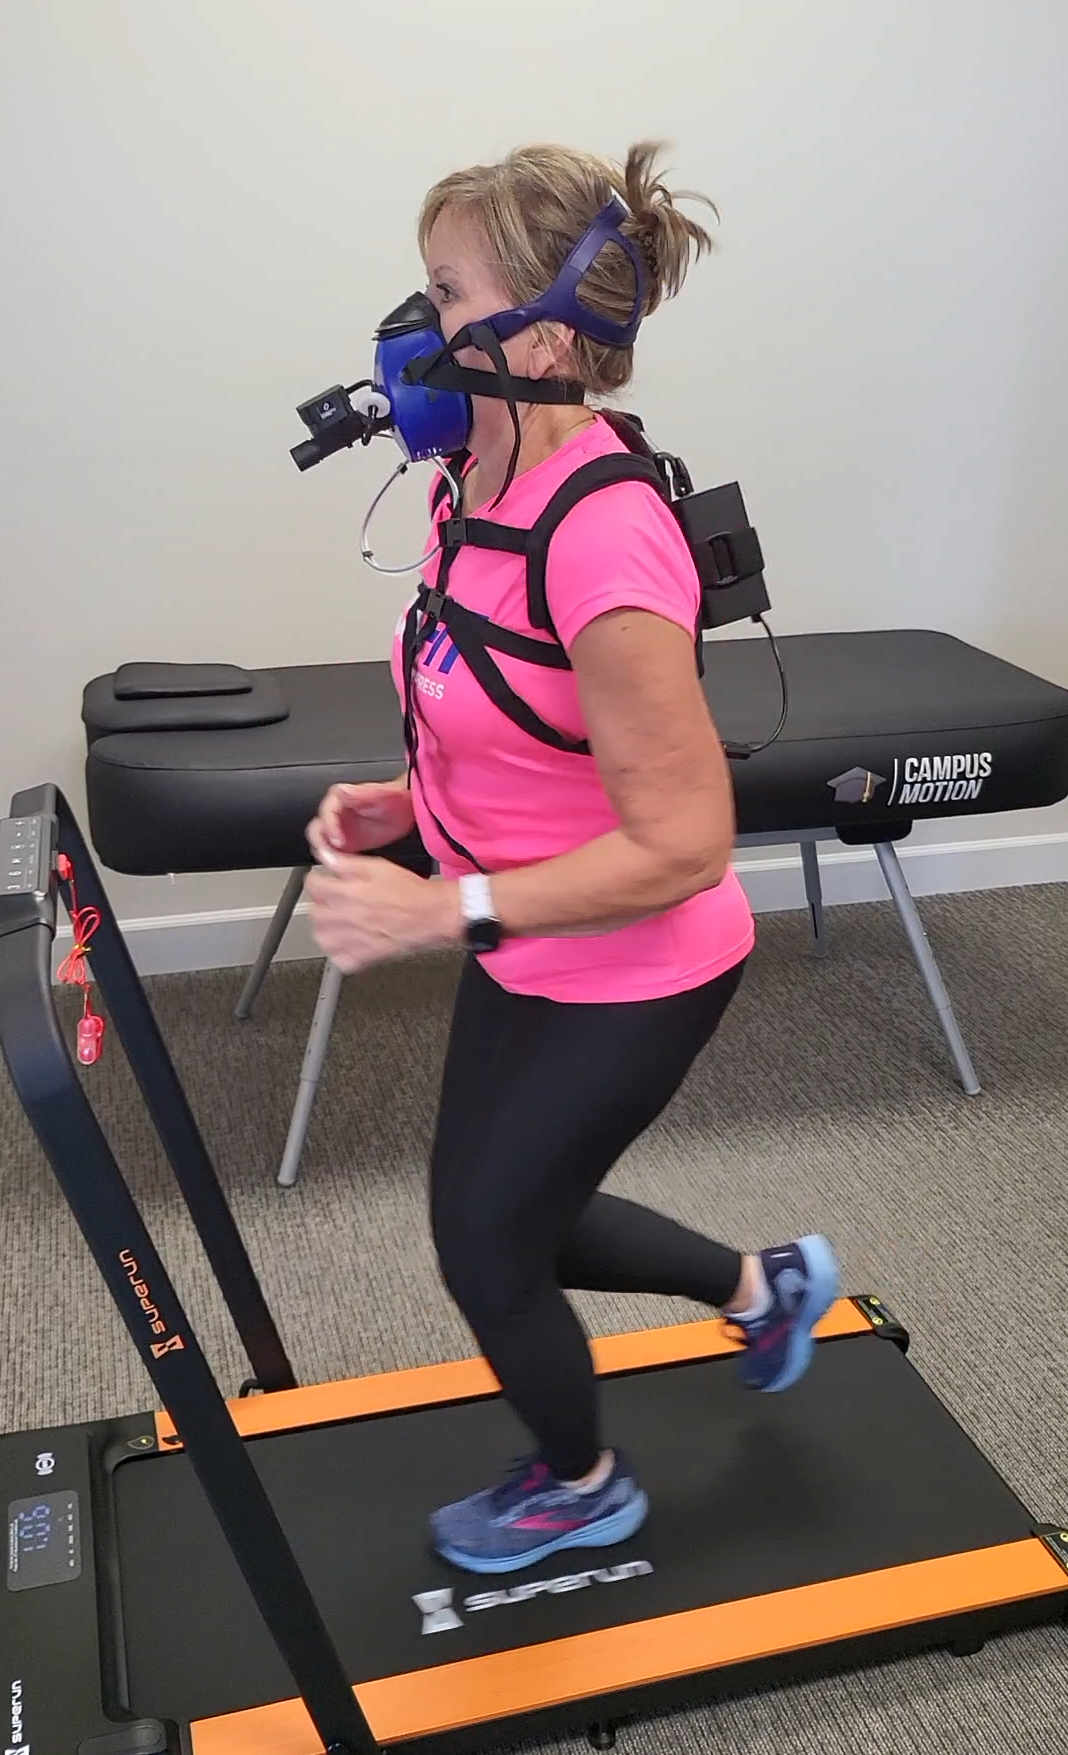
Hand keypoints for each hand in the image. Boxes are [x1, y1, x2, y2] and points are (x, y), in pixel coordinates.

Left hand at [304, 852, 460, 973]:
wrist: (433, 915)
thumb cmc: (412, 892)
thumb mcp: (379, 867)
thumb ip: (348, 864)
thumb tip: (327, 858)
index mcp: (349, 894)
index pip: (314, 887)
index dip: (316, 880)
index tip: (321, 880)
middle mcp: (348, 918)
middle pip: (314, 914)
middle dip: (318, 904)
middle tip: (329, 899)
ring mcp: (355, 940)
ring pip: (322, 939)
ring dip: (324, 929)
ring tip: (333, 921)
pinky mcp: (366, 957)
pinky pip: (341, 961)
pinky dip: (339, 954)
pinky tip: (346, 943)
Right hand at [307, 781, 415, 860]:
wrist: (406, 810)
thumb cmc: (394, 798)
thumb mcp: (380, 793)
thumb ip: (361, 793)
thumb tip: (343, 791)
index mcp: (339, 797)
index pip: (325, 813)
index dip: (329, 827)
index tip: (337, 840)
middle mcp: (335, 812)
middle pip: (317, 828)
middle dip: (322, 842)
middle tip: (334, 854)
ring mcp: (339, 827)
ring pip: (322, 841)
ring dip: (326, 852)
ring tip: (337, 861)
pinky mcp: (345, 842)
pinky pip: (332, 852)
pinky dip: (334, 859)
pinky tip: (343, 864)